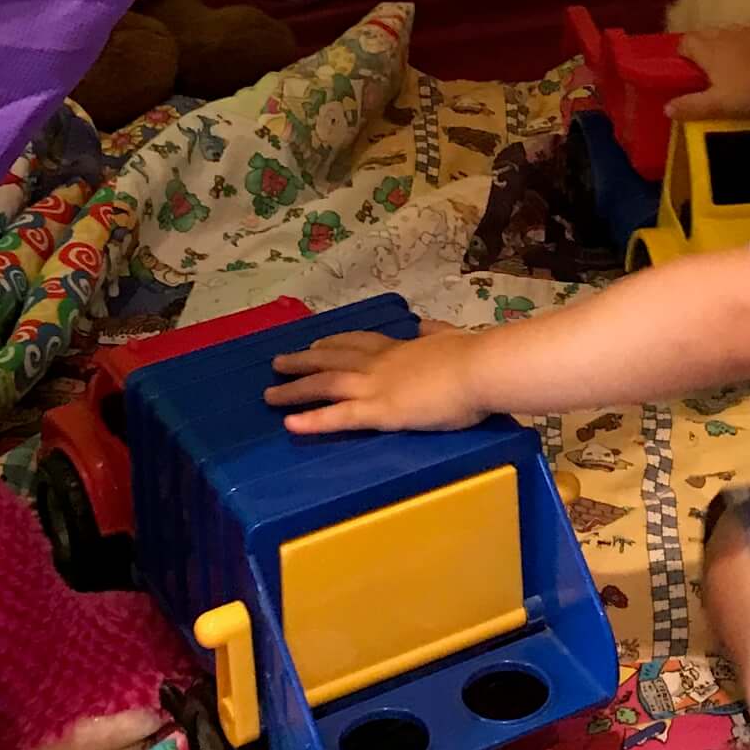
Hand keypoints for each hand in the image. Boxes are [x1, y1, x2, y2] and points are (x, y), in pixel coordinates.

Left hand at [266, 326, 487, 434]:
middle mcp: (379, 364)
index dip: (333, 343)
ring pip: (324, 385)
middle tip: (278, 363)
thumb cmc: (474, 356)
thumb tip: (426, 324)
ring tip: (269, 395)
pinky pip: (338, 416)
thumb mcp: (451, 336)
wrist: (480, 368)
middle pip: (330, 359)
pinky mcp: (379, 411)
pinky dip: (312, 420)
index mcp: (399, 348)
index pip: (358, 343)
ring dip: (294, 389)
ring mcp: (376, 386)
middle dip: (302, 361)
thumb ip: (436, 332)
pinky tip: (289, 425)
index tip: (316, 344)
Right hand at [667, 23, 749, 121]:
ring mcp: (747, 31)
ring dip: (725, 48)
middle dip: (702, 50)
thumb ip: (692, 106)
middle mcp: (723, 34)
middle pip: (704, 36)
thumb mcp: (720, 105)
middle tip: (708, 75)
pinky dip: (748, 48)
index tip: (688, 74)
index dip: (683, 56)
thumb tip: (666, 108)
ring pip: (727, 36)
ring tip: (733, 71)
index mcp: (707, 50)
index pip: (684, 43)